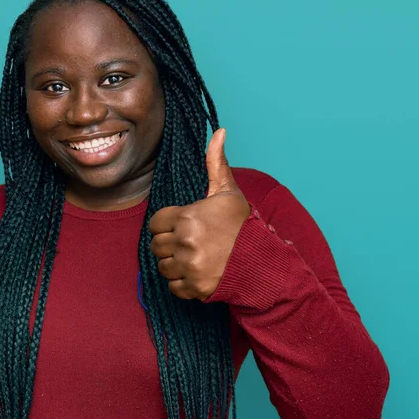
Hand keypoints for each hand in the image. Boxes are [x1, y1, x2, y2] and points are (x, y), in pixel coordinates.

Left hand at [149, 128, 250, 299]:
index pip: (155, 223)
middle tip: (189, 243)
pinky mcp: (194, 288)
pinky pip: (173, 287)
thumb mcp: (228, 191)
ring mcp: (189, 267)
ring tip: (193, 258)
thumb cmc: (242, 225)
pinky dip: (182, 283)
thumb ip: (216, 162)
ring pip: (163, 267)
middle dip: (169, 244)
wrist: (262, 261)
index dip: (167, 225)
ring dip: (174, 264)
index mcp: (187, 217)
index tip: (183, 226)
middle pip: (156, 246)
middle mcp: (185, 242)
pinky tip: (197, 273)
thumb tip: (219, 130)